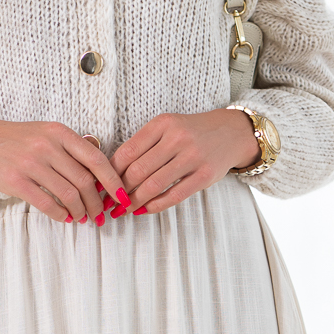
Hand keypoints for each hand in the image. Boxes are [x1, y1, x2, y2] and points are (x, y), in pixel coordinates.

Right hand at [0, 114, 126, 223]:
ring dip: (81, 212)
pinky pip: (47, 204)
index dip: (113, 181)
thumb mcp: (46, 132)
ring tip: (83, 218)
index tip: (122, 196)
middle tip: (100, 215)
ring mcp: (31, 163)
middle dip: (98, 204)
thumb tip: (100, 165)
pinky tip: (65, 218)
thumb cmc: (14, 139)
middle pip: (85, 181)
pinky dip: (61, 215)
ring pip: (69, 195)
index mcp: (59, 132)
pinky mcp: (16, 181)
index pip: (96, 159)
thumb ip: (71, 147)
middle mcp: (47, 146)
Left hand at [112, 109, 258, 212]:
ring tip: (123, 210)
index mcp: (162, 123)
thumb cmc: (192, 133)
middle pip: (137, 170)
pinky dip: (155, 206)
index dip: (110, 173)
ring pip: (153, 185)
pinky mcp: (205, 175)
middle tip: (109, 202)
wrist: (232, 133)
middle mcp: (177, 138)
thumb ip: (144, 145)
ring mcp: (193, 157)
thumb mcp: (168, 128)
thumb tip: (112, 173)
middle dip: (119, 191)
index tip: (101, 186)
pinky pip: (173, 196)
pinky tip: (144, 210)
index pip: (127, 152)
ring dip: (133, 202)